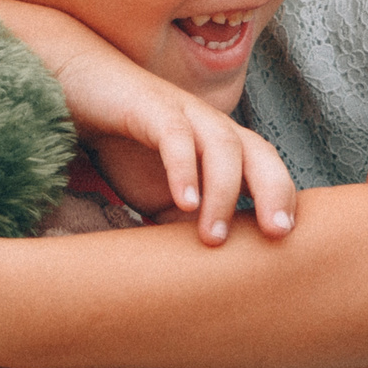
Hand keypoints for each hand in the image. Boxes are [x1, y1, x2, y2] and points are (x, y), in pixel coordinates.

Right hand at [44, 49, 297, 245]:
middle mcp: (213, 128)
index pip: (268, 171)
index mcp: (224, 149)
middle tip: (277, 236)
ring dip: (224, 192)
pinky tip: (183, 202)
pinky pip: (176, 136)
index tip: (288, 244)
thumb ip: (184, 228)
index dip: (283, 201)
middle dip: (276, 192)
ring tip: (213, 238)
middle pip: (261, 153)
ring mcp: (186, 113)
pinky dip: (183, 168)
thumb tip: (204, 274)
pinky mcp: (152, 107)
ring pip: (224, 146)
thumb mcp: (160, 199)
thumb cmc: (126, 149)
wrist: (80, 93)